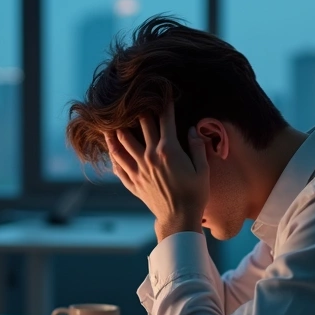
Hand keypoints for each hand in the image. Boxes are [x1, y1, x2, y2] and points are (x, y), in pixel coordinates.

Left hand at [104, 103, 208, 240]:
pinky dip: (114, 155)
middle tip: (137, 101)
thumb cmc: (195, 195)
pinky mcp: (133, 182)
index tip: (164, 95)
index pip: (165, 120)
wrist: (179, 219)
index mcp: (169, 150)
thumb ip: (197, 147)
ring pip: (121, 143)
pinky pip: (118, 166)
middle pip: (141, 126)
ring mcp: (138, 169)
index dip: (165, 105)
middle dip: (140, 110)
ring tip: (113, 121)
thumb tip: (192, 129)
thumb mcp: (203, 170)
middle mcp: (150, 156)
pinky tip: (112, 149)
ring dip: (117, 130)